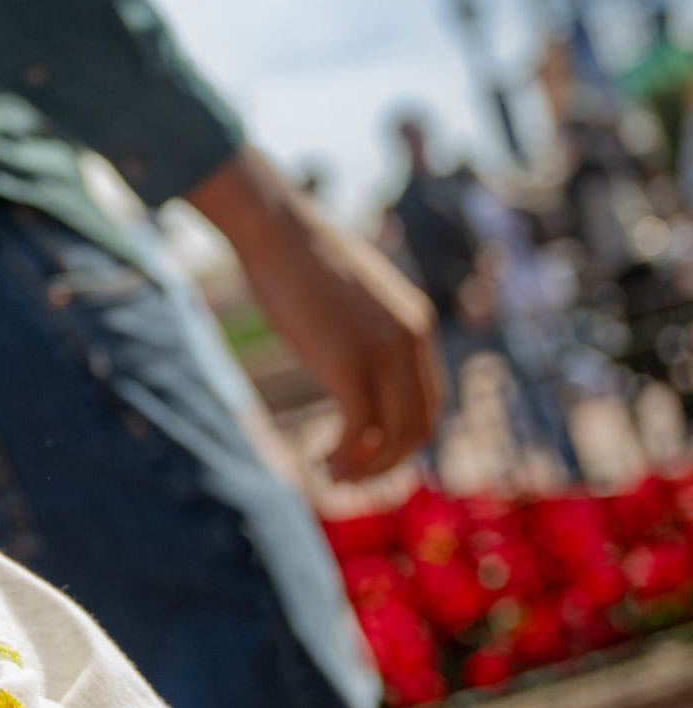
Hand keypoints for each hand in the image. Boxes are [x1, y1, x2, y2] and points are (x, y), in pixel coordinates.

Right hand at [189, 145, 440, 480]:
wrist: (277, 228)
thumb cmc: (298, 257)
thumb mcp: (349, 297)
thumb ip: (363, 329)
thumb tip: (347, 355)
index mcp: (418, 325)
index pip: (430, 402)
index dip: (403, 439)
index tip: (369, 454)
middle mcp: (412, 341)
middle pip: (419, 426)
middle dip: (388, 462)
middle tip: (352, 478)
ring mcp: (383, 352)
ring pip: (393, 435)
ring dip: (366, 467)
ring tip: (334, 476)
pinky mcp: (349, 363)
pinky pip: (358, 430)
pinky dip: (344, 456)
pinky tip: (321, 461)